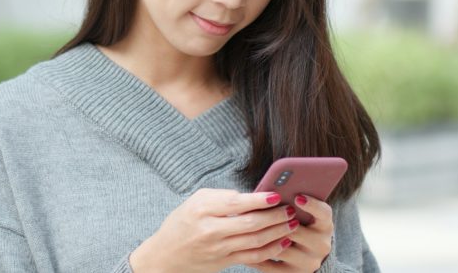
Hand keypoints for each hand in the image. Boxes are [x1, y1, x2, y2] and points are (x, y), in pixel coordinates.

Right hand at [129, 189, 298, 272]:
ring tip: (292, 223)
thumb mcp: (194, 202)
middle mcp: (209, 230)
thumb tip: (251, 196)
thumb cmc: (181, 223)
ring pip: (255, 241)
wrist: (165, 255)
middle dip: (275, 216)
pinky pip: (253, 257)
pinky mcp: (223, 263)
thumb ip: (221, 197)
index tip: (276, 195)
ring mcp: (217, 249)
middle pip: (250, 223)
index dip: (259, 199)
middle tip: (290, 209)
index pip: (236, 203)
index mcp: (201, 209)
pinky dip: (271, 250)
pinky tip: (282, 242)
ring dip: (277, 232)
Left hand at [246, 194, 333, 272]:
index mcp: (324, 225)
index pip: (323, 213)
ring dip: (262, 238)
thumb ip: (290, 202)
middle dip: (275, 222)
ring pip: (282, 249)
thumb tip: (269, 192)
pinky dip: (255, 256)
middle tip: (256, 212)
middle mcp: (321, 245)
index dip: (312, 205)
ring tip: (244, 228)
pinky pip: (271, 266)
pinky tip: (242, 246)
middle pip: (297, 232)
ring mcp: (309, 261)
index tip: (297, 197)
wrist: (304, 253)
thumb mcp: (300, 213)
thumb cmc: (296, 224)